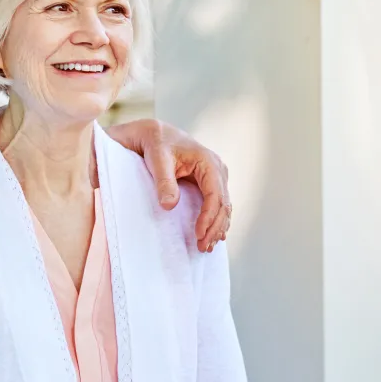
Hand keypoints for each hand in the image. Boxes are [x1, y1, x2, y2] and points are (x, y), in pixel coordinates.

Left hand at [105, 119, 231, 252]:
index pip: (215, 195)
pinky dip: (216, 221)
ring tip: (207, 246)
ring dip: (217, 228)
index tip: (199, 234)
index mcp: (208, 162)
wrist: (156, 134)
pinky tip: (212, 236)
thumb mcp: (157, 160)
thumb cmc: (157, 144)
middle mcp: (217, 169)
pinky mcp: (211, 183)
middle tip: (203, 247)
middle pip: (223, 204)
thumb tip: (169, 206)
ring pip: (224, 207)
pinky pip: (218, 205)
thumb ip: (163, 182)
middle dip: (215, 228)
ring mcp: (216, 177)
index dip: (209, 217)